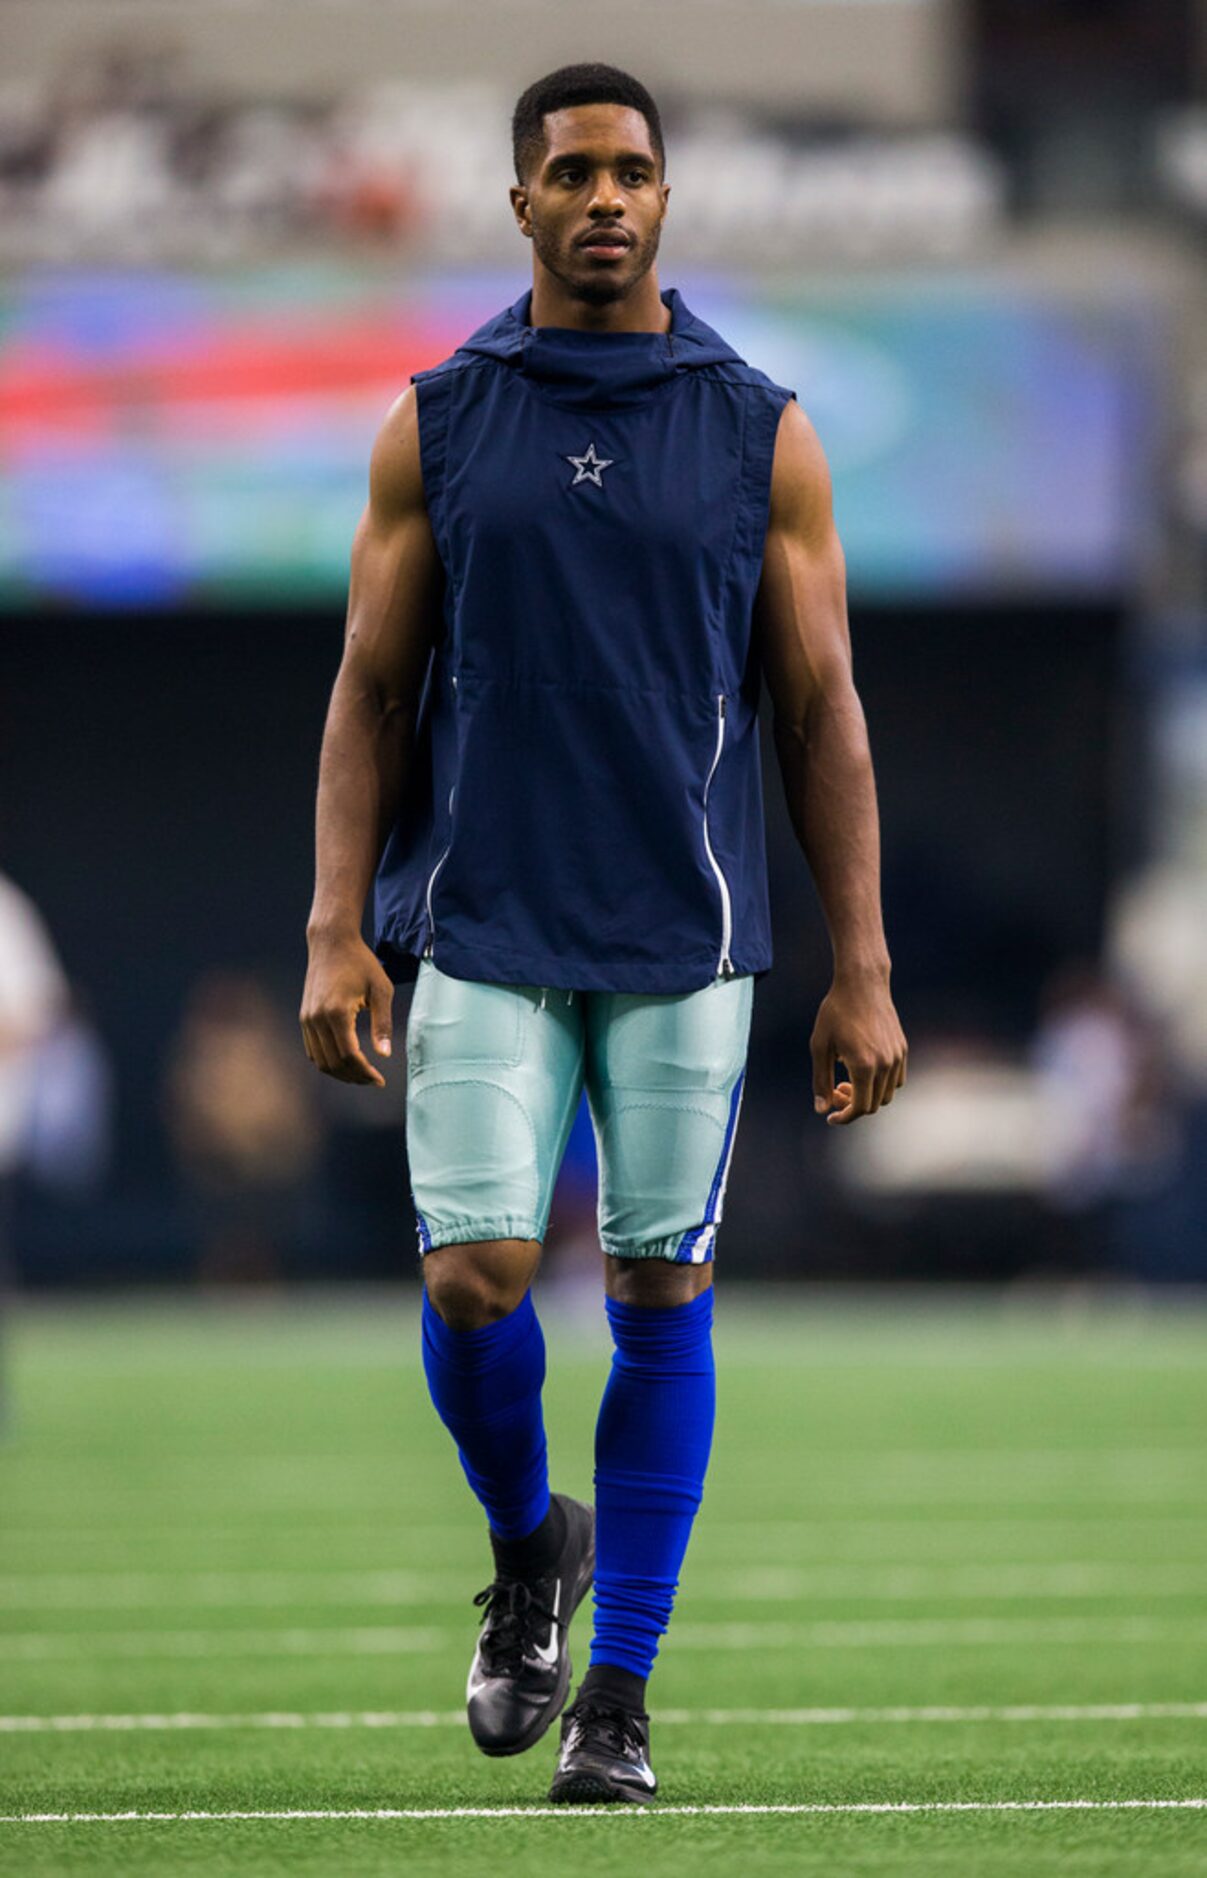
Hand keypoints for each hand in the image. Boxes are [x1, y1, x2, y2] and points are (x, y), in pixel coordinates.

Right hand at [300, 931, 394, 1085]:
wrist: (331, 942)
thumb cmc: (361, 963)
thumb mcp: (381, 990)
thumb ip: (383, 1024)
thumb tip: (385, 1055)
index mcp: (337, 1012)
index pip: (349, 1056)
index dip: (365, 1073)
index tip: (380, 1080)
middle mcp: (317, 1019)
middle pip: (334, 1063)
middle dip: (354, 1077)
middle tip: (373, 1080)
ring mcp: (307, 1019)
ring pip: (320, 1060)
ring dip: (340, 1073)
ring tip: (361, 1074)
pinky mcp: (304, 1017)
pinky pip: (313, 1050)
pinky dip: (328, 1062)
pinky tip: (345, 1062)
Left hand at [811, 970, 906, 1125]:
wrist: (862, 984)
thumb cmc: (835, 1013)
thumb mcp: (820, 1046)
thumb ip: (821, 1080)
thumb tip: (822, 1109)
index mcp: (864, 1066)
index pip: (860, 1108)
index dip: (845, 1117)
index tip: (831, 1117)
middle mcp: (885, 1064)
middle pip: (874, 1105)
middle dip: (852, 1105)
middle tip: (835, 1090)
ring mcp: (897, 1057)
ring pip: (887, 1094)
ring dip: (868, 1095)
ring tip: (847, 1080)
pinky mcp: (902, 1048)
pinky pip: (897, 1079)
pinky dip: (881, 1084)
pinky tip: (864, 1070)